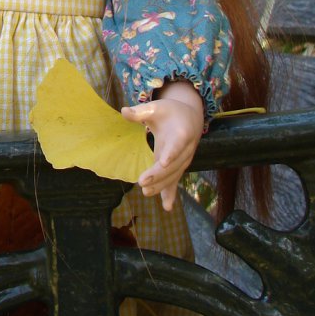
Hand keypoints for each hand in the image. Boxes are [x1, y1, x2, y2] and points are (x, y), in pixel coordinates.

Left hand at [121, 81, 204, 210]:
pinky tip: (167, 208)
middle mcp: (186, 150)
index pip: (176, 145)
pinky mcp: (178, 167)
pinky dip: (171, 194)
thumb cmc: (171, 112)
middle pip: (173, 165)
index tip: (163, 162)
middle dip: (158, 174)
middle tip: (142, 182)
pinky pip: (175, 182)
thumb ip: (141, 111)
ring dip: (161, 186)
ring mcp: (183, 161)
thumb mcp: (157, 107)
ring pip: (173, 175)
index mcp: (181, 133)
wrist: (191, 118)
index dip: (171, 154)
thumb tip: (123, 111)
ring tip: (146, 192)